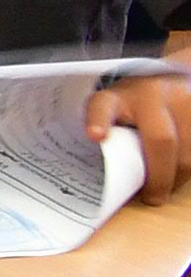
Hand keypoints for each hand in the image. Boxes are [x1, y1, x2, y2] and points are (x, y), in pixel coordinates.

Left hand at [85, 71, 190, 203]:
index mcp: (116, 98)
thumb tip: (106, 183)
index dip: (98, 121)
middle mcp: (150, 94)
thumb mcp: (115, 116)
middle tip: (152, 198)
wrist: (168, 78)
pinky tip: (182, 172)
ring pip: (189, 148)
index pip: (103, 107)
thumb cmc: (133, 108)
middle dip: (159, 176)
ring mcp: (182, 99)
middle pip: (161, 140)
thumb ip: (112, 139)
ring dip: (180, 175)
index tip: (95, 136)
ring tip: (168, 187)